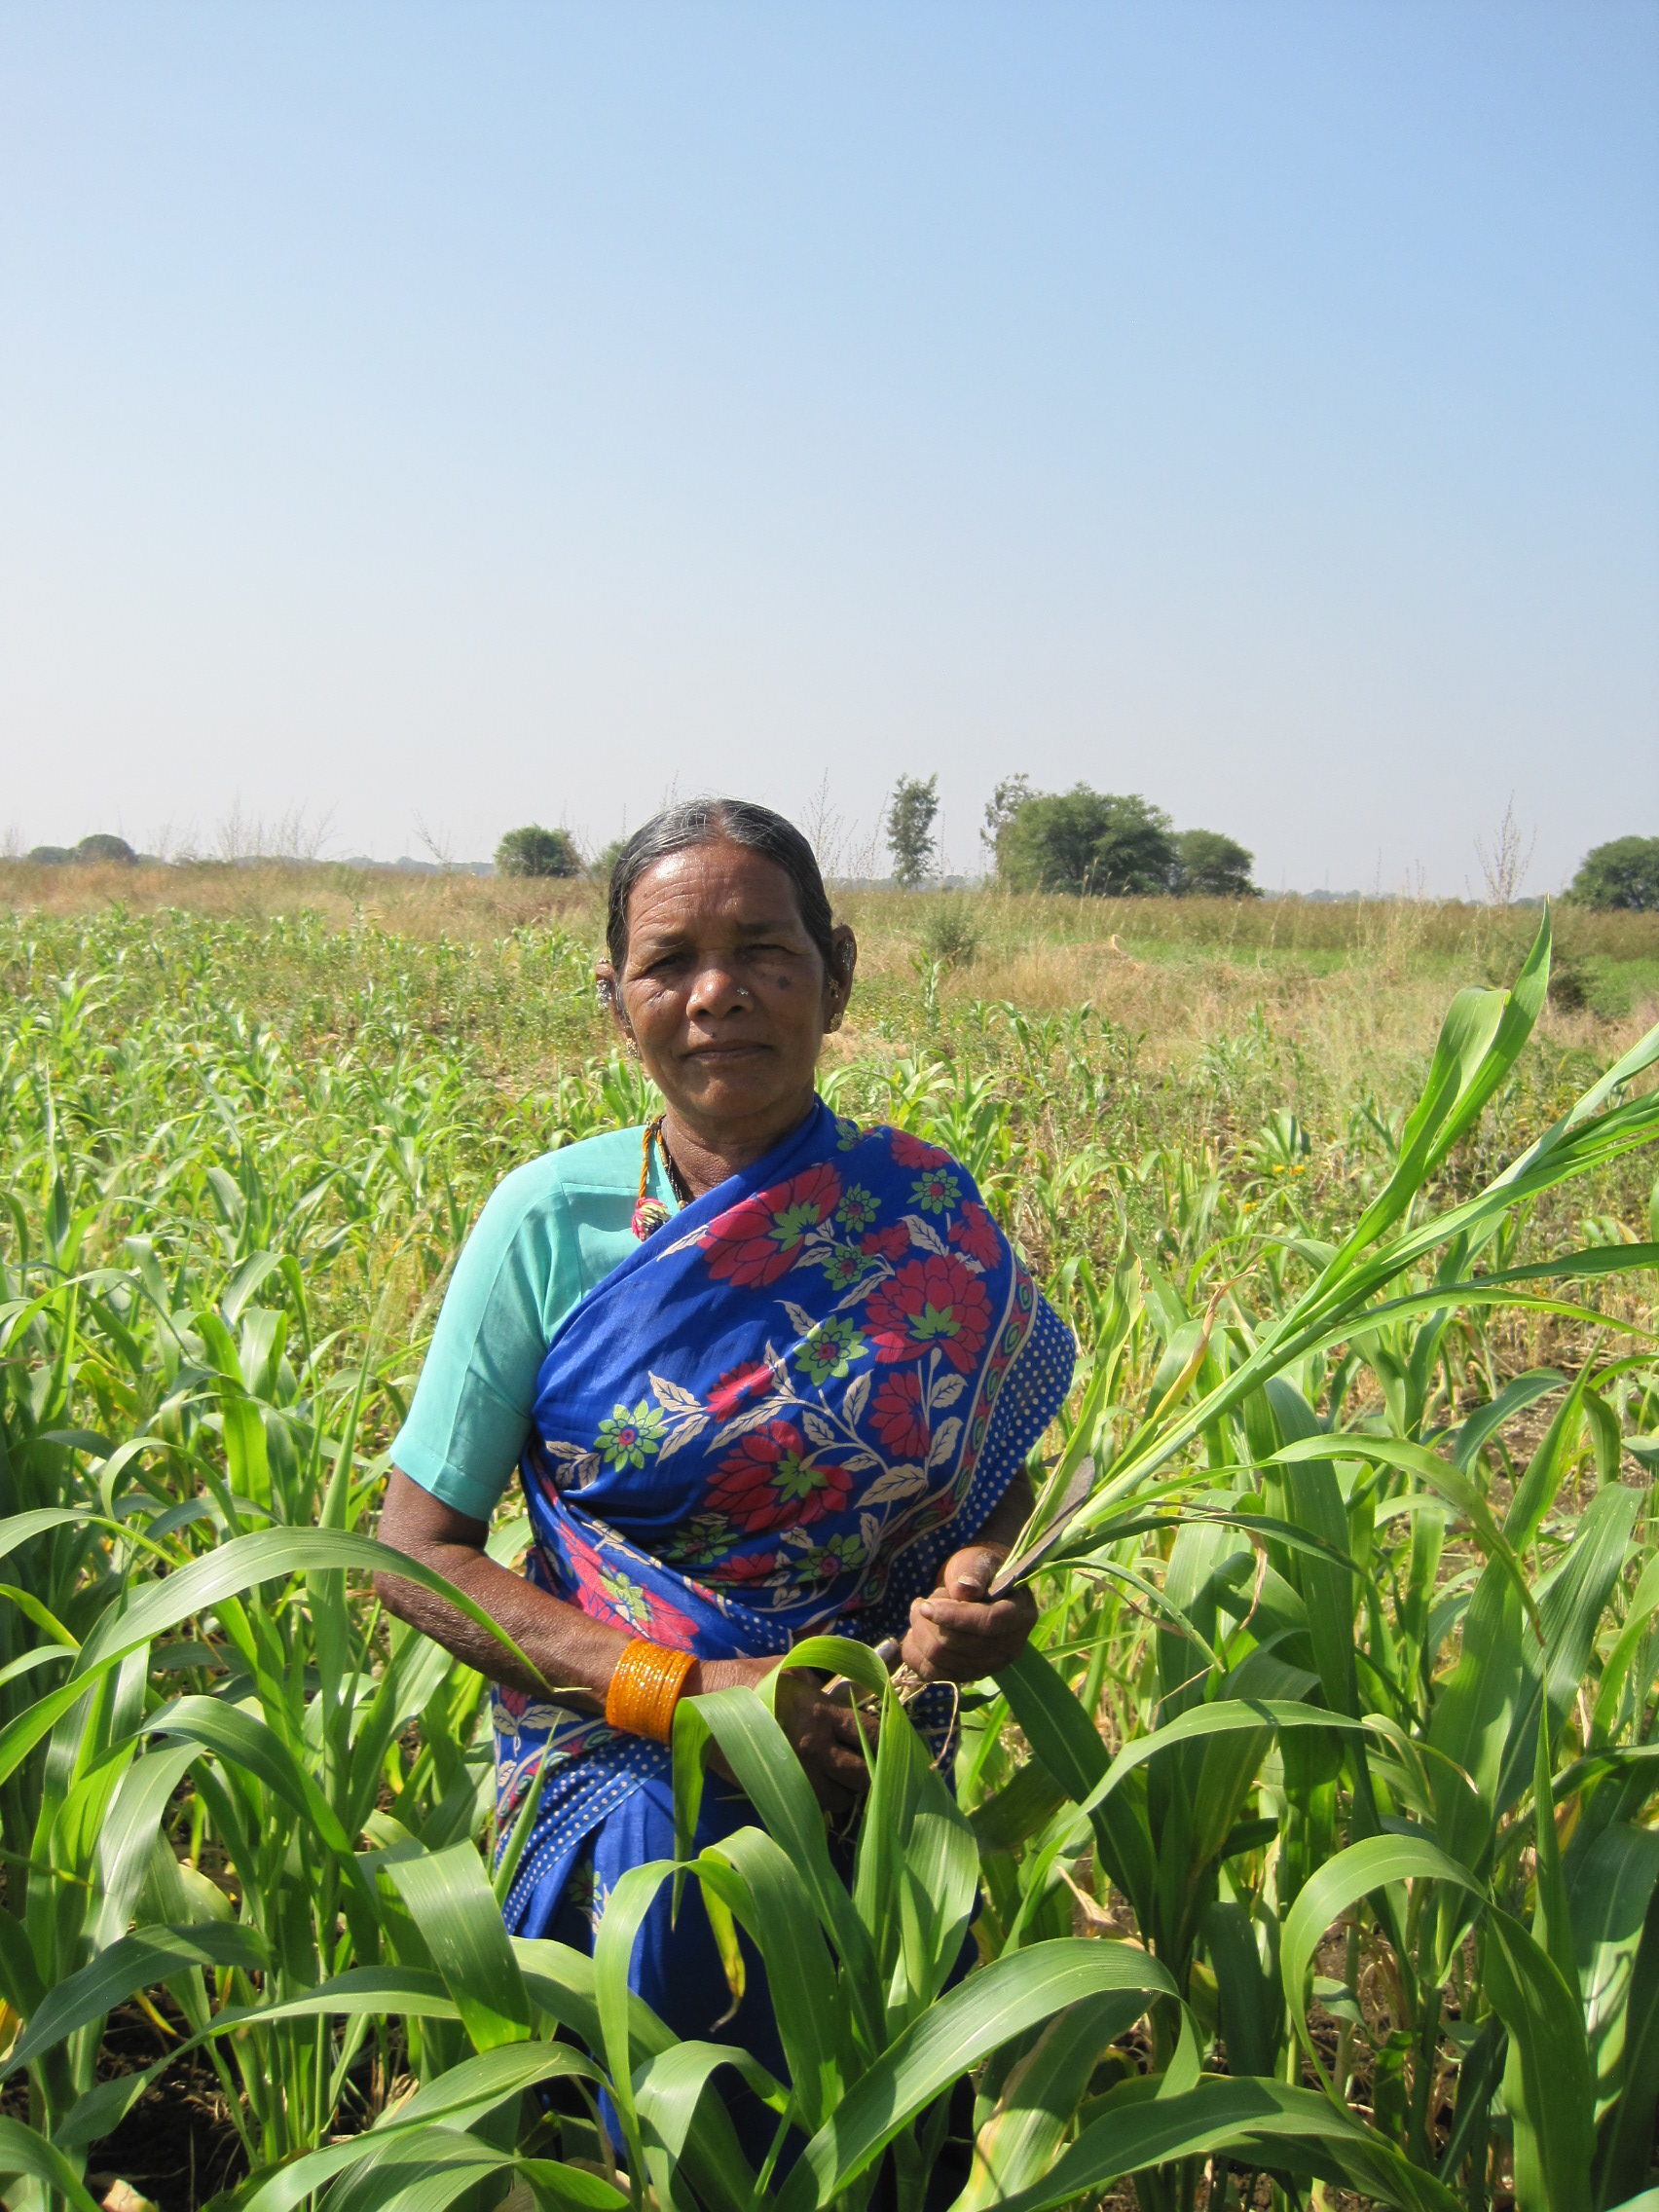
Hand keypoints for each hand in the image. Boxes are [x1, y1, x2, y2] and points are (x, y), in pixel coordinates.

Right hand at [693, 1656, 874, 1818]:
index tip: (892, 1744)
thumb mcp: (791, 1668)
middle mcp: (813, 1746)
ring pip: (839, 1800)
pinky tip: (819, 1793)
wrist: (703, 1704)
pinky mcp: (775, 1790)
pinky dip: (821, 1806)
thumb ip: (824, 1678)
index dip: (888, 1742)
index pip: (872, 1733)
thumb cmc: (748, 1679)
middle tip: (871, 1770)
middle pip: (862, 1774)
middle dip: (872, 1775)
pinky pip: (811, 1809)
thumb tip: (854, 1677)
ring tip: (843, 1784)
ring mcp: (794, 1772)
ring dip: (847, 1795)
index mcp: (821, 1711)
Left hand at [899, 1545, 1035, 1684]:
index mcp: (1020, 1616)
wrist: (977, 1590)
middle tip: (923, 1601)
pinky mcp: (965, 1676)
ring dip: (920, 1632)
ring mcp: (988, 1667)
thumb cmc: (980, 1572)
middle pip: (959, 1644)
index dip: (954, 1616)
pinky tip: (914, 1632)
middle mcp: (1009, 1648)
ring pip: (941, 1659)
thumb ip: (974, 1573)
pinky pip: (930, 1673)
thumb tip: (964, 1589)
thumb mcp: (979, 1562)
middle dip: (931, 1621)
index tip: (926, 1605)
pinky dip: (914, 1652)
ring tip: (920, 1610)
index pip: (989, 1623)